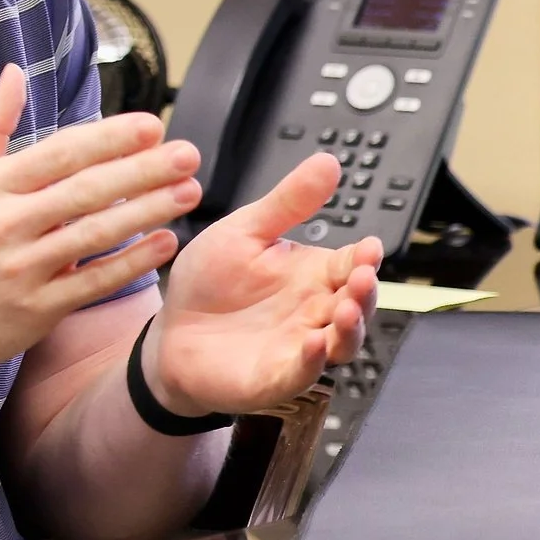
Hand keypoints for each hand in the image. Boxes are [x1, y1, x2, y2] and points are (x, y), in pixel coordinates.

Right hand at [0, 66, 199, 380]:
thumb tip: (14, 72)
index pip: (59, 153)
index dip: (108, 138)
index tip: (151, 125)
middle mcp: (5, 223)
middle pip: (86, 191)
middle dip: (142, 170)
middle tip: (188, 154)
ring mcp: (22, 268)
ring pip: (94, 235)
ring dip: (147, 212)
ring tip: (187, 193)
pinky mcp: (35, 309)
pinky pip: (92, 283)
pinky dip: (131, 263)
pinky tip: (163, 244)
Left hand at [150, 153, 380, 416]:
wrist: (169, 332)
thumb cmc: (210, 284)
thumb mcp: (244, 232)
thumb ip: (288, 202)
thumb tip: (327, 162)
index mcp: (313, 276)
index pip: (352, 264)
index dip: (365, 258)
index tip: (369, 247)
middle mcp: (314, 312)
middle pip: (357, 304)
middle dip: (365, 292)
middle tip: (361, 276)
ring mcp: (300, 348)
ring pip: (342, 342)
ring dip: (351, 328)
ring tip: (347, 309)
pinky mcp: (276, 377)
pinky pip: (303, 372)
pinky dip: (312, 361)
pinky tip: (312, 343)